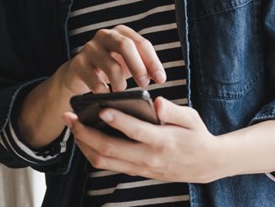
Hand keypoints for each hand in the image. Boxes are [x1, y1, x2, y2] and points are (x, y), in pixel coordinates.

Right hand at [57, 24, 166, 96]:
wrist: (78, 74)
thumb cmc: (109, 66)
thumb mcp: (128, 63)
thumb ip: (144, 66)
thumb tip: (159, 77)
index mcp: (121, 32)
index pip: (142, 44)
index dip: (153, 62)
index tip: (161, 79)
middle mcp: (105, 35)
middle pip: (126, 46)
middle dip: (138, 67)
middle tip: (144, 84)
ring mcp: (90, 48)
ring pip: (112, 66)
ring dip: (121, 84)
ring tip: (121, 91)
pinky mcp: (78, 63)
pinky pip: (95, 81)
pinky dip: (104, 91)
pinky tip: (106, 94)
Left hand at [62, 97, 224, 183]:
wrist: (205, 164)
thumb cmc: (196, 135)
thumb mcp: (191, 118)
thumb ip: (173, 111)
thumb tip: (156, 102)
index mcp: (162, 141)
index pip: (135, 131)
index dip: (117, 120)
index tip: (101, 108)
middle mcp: (148, 157)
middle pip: (109, 149)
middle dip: (85, 133)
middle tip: (69, 117)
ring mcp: (140, 167)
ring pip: (103, 161)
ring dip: (83, 144)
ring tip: (72, 126)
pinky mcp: (135, 171)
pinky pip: (108, 164)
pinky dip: (92, 151)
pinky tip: (85, 137)